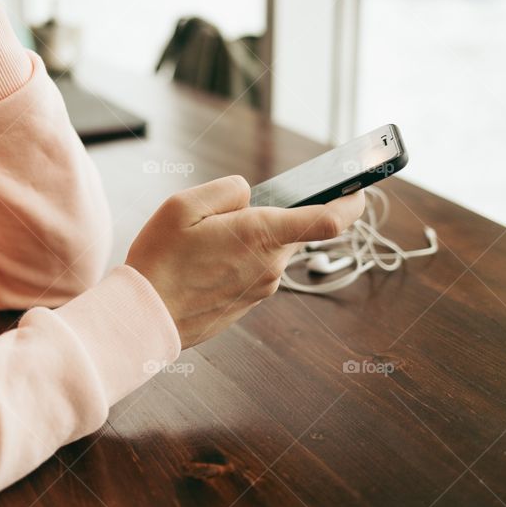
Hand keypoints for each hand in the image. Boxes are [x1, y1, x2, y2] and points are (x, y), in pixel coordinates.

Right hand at [126, 176, 364, 348]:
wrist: (145, 317)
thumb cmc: (161, 260)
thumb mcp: (183, 205)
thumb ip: (227, 190)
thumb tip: (250, 196)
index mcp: (261, 234)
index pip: (328, 220)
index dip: (351, 202)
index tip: (360, 189)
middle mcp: (271, 264)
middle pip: (291, 230)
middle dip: (269, 216)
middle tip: (225, 216)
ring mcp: (262, 287)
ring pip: (269, 250)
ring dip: (247, 240)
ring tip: (202, 243)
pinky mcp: (249, 303)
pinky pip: (254, 270)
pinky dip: (237, 261)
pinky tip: (203, 264)